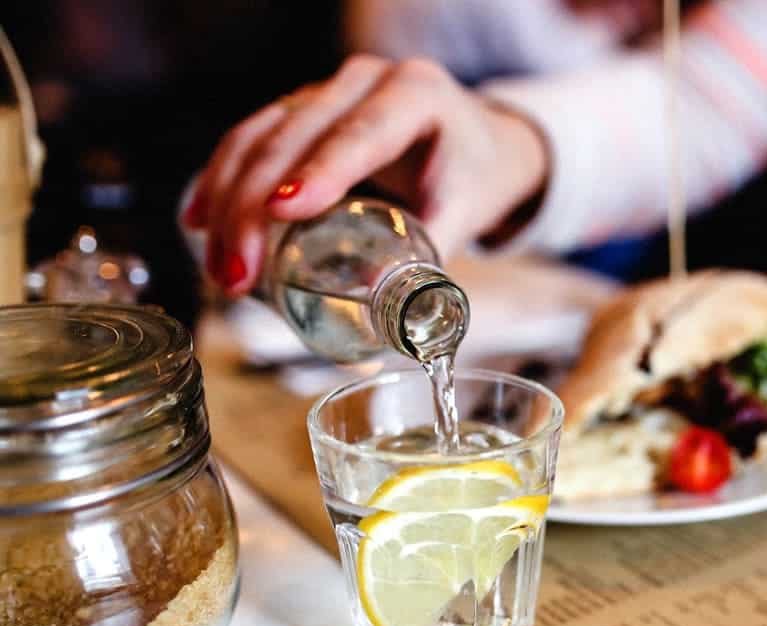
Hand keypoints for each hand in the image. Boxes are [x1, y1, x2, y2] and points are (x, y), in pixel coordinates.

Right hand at [184, 54, 548, 294]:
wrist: (475, 143)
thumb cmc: (473, 174)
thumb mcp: (466, 209)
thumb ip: (433, 255)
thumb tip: (395, 312)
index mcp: (416, 94)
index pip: (361, 132)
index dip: (319, 171)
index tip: (282, 212)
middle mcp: (365, 81)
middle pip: (295, 136)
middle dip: (255, 206)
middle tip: (239, 273)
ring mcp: (327, 92)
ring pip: (260, 136)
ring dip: (228, 201)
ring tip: (222, 269)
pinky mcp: (301, 111)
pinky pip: (250, 139)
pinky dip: (221, 180)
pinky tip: (200, 221)